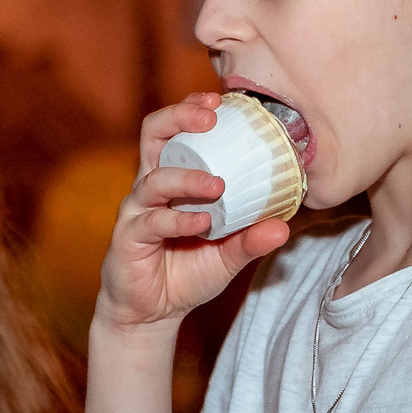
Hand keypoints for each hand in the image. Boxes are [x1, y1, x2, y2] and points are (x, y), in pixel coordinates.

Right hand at [96, 94, 292, 334]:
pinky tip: (202, 223)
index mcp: (172, 177)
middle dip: (179, 117)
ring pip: (154, 179)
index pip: (175, 129)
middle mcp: (151, 186)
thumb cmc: (186, 273)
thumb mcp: (227, 255)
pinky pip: (151, 223)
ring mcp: (137, 211)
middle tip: (210, 118)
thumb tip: (283, 226)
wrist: (151, 313)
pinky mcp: (128, 238)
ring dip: (187, 178)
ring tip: (217, 185)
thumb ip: (251, 240)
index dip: (191, 108)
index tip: (221, 99)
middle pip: (153, 135)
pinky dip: (178, 221)